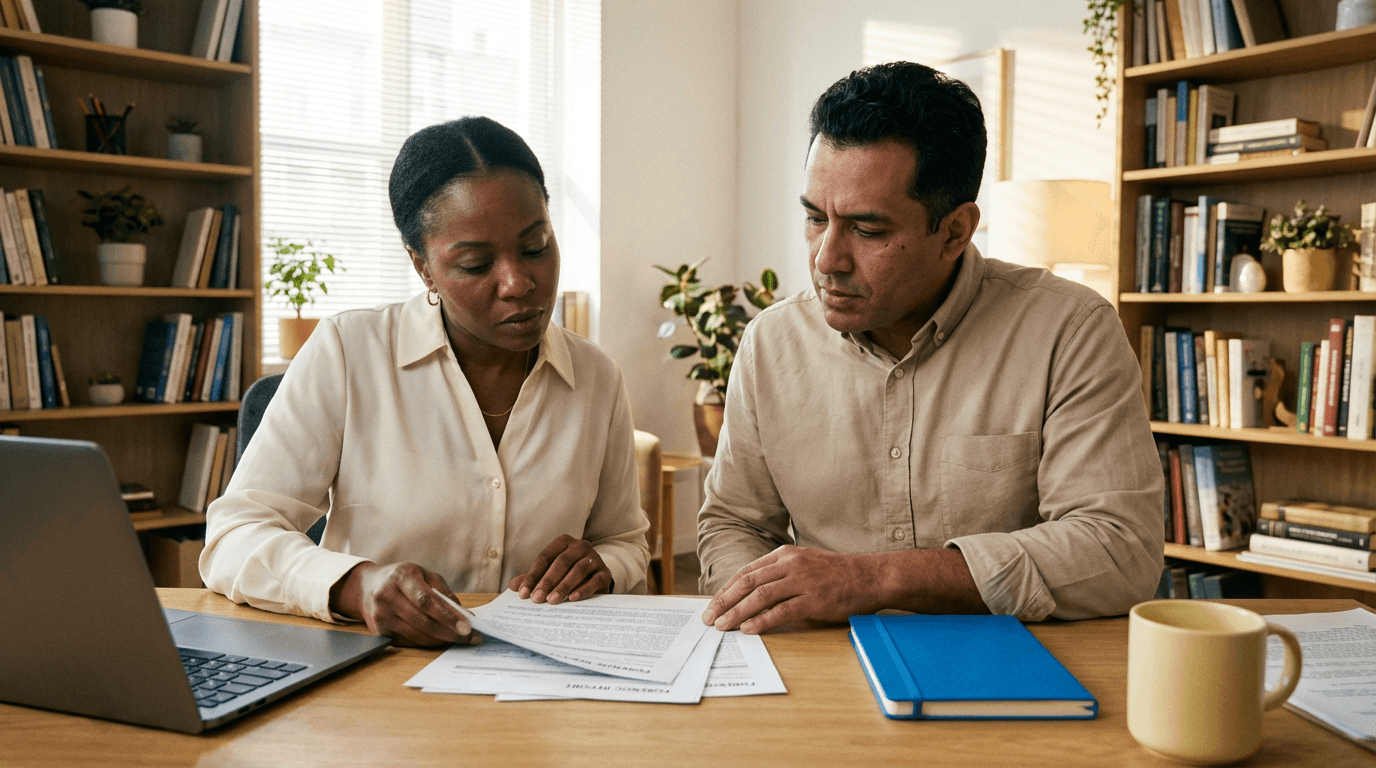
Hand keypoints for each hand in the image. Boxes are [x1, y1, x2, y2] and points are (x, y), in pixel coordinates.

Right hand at [329, 561, 481, 646]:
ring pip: (416, 634)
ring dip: (440, 640)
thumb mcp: (424, 574)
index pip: (427, 600)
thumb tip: (464, 614)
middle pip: (422, 621)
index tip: (467, 627)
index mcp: (402, 577)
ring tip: (458, 639)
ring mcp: (380, 615)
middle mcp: (387, 595)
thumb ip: (444, 592)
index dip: (448, 616)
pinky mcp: (378, 631)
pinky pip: (408, 641)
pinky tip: (439, 640)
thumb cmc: (403, 579)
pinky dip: (426, 642)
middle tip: (469, 638)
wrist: (367, 586)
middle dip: (449, 632)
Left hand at [509, 534, 610, 603]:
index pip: (545, 557)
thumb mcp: (550, 573)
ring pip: (578, 570)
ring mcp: (594, 558)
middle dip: (547, 581)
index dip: (533, 575)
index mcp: (564, 542)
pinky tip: (572, 599)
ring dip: (563, 586)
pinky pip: (594, 580)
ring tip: (552, 601)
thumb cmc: (568, 574)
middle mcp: (580, 546)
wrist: (597, 579)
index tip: (523, 593)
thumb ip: (533, 578)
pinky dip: (583, 590)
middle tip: (536, 599)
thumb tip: (513, 586)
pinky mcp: (605, 573)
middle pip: (561, 562)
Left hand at [700, 546, 885, 634]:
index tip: (713, 604)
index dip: (726, 589)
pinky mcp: (815, 599)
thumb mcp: (805, 564)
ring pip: (760, 596)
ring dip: (737, 612)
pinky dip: (762, 620)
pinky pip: (782, 611)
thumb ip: (780, 575)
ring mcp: (803, 581)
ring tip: (722, 626)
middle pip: (747, 582)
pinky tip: (749, 629)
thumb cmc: (838, 574)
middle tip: (709, 618)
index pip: (746, 572)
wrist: (871, 576)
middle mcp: (790, 564)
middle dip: (724, 601)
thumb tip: (751, 595)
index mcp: (785, 554)